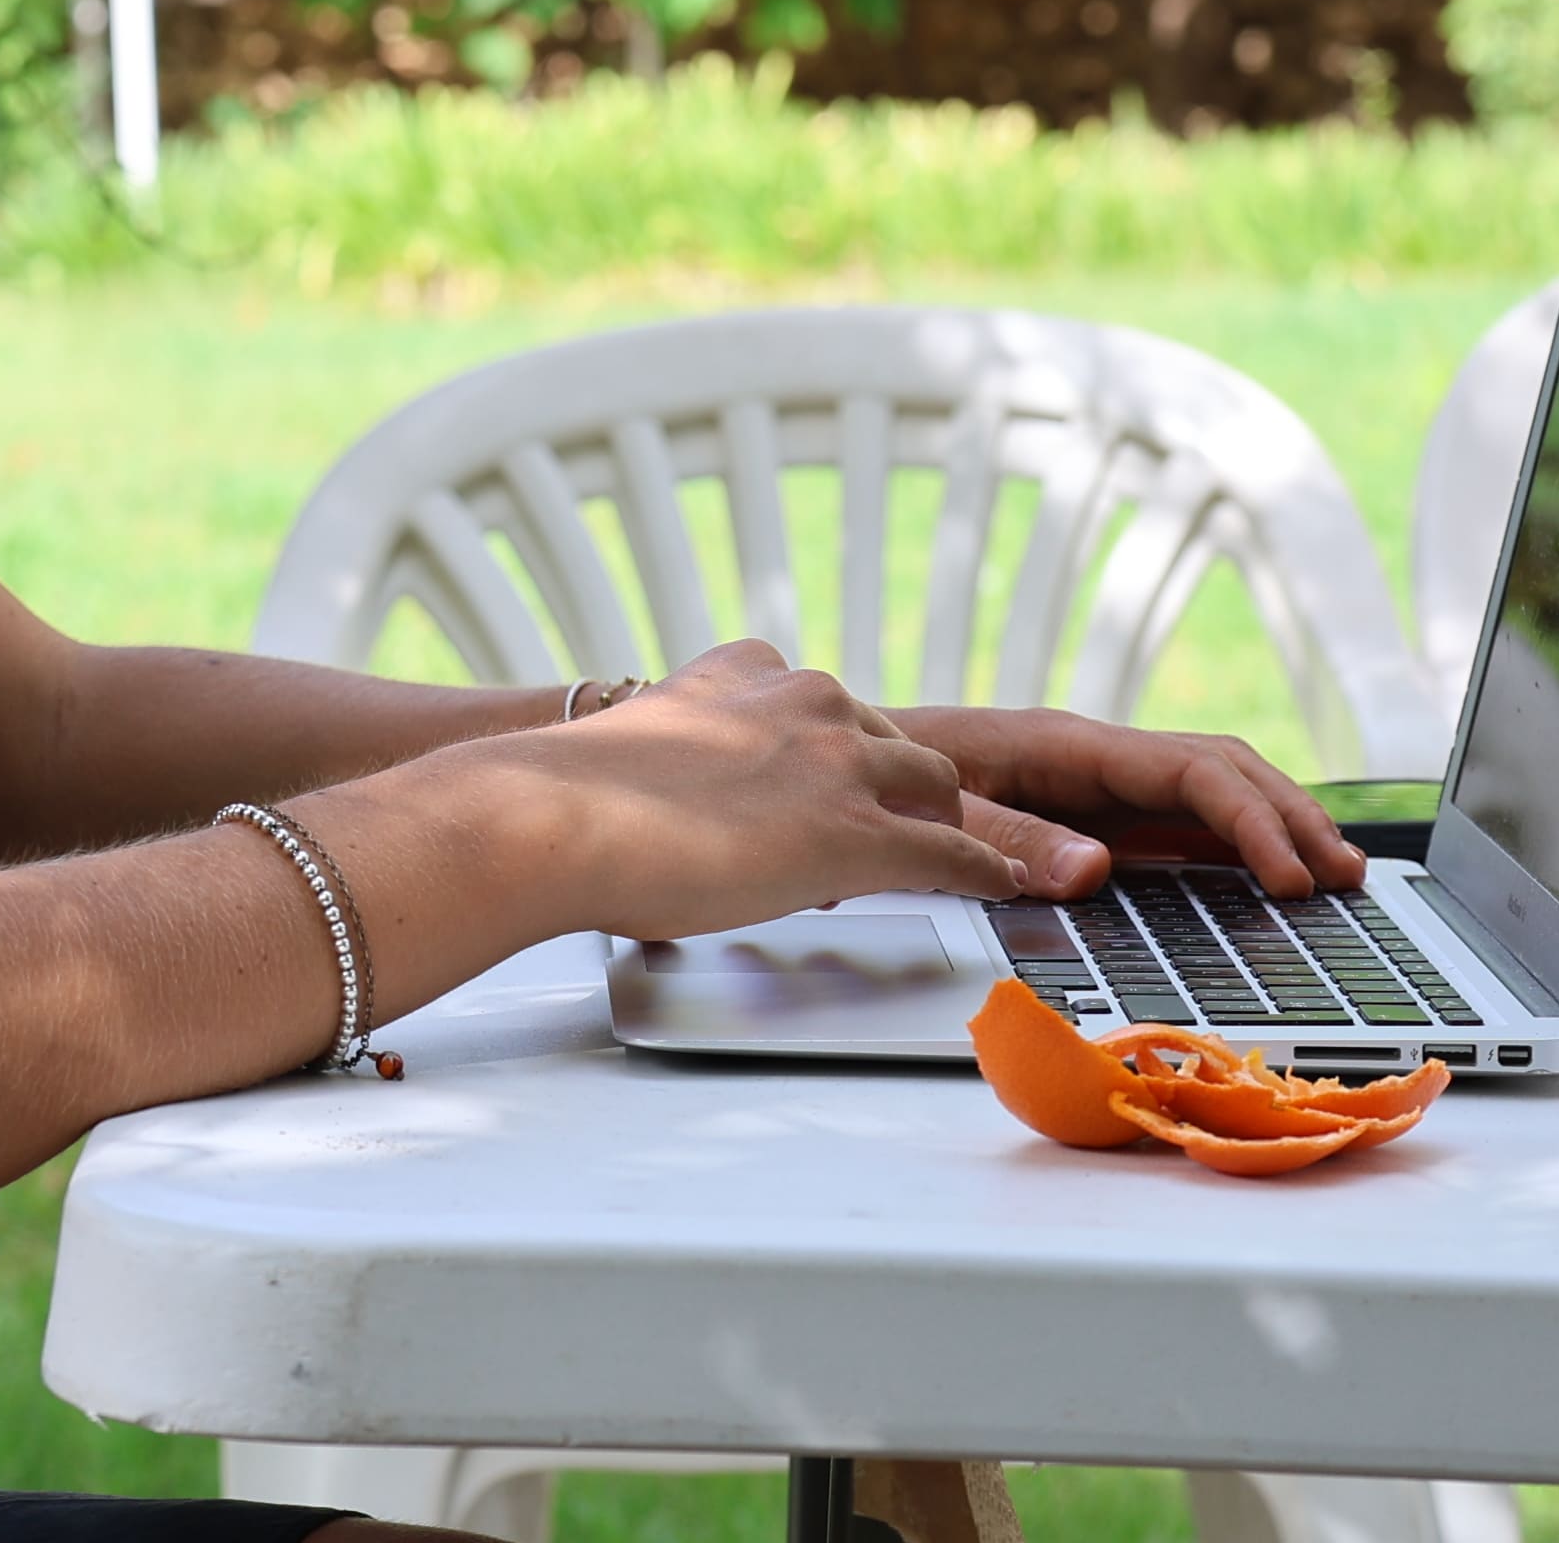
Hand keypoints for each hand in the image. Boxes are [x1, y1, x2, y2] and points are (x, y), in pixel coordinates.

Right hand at [375, 640, 1052, 939]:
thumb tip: (675, 799)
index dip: (840, 754)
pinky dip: (984, 870)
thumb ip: (681, 752)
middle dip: (907, 789)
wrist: (555, 815)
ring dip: (954, 826)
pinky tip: (1002, 886)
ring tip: (975, 858)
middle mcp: (802, 700)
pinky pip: (946, 854)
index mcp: (746, 672)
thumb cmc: (571, 797)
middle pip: (895, 742)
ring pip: (934, 788)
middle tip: (910, 830)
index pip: (824, 705)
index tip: (846, 778)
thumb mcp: (639, 740)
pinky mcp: (853, 835)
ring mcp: (835, 765)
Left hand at [876, 702, 1366, 901]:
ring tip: (1333, 875)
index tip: (1290, 876)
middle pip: (1220, 774)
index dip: (1251, 821)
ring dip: (1275, 828)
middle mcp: (1092, 761)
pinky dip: (1233, 847)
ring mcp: (1094, 789)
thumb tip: (1096, 870)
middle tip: (1348, 876)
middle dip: (1290, 818)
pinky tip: (1264, 880)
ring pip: (1209, 795)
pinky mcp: (1085, 817)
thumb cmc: (876, 783)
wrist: (829, 767)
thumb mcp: (933, 813)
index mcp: (1066, 747)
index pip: (1190, 772)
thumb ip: (1007, 839)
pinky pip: (1176, 824)